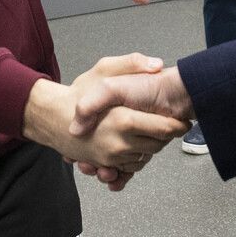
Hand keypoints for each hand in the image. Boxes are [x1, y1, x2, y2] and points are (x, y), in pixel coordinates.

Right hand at [23, 54, 188, 173]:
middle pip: (156, 146)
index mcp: (123, 119)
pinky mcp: (104, 166)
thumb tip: (156, 65)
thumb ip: (132, 63)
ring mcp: (111, 157)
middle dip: (162, 136)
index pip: (163, 130)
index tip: (182, 121)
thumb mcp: (105, 69)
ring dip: (146, 150)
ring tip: (143, 135)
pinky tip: (127, 154)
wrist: (53, 115)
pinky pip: (125, 172)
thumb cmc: (79, 91)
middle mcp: (118, 142)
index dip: (175, 126)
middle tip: (162, 124)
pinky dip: (128, 168)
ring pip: (142, 160)